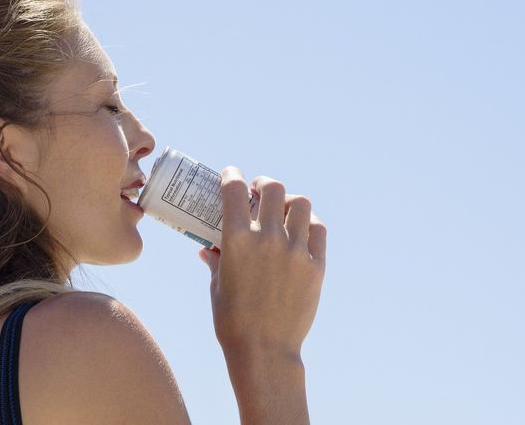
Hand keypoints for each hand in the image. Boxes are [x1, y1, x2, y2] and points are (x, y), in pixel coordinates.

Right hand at [197, 166, 326, 361]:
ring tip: (283, 210)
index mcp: (237, 239)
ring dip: (290, 202)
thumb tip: (206, 248)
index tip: (231, 176)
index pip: (235, 188)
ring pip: (301, 204)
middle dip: (264, 184)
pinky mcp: (315, 265)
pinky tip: (301, 231)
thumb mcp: (217, 286)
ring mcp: (295, 250)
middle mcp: (268, 238)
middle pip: (273, 188)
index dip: (232, 175)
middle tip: (260, 191)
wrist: (265, 350)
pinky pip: (318, 230)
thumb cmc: (232, 320)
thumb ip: (215, 260)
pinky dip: (309, 224)